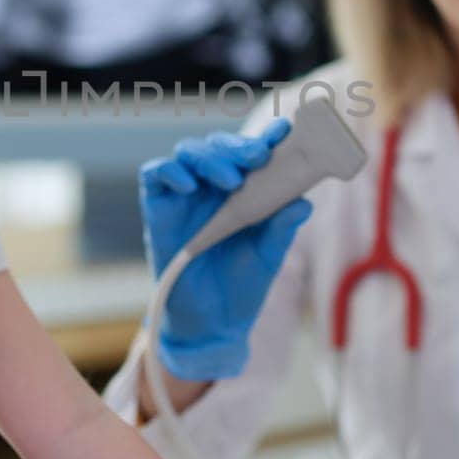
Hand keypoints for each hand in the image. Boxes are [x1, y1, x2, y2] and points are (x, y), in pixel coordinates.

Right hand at [139, 119, 313, 380]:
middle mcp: (212, 186)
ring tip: (231, 179)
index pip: (252, 152)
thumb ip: (281, 227)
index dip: (267, 137)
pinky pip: (155, 174)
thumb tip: (303, 202)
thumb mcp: (269, 256)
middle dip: (238, 145)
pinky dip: (171, 172)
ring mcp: (183, 195)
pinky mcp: (158, 208)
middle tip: (258, 155)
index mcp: (243, 190)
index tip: (284, 133)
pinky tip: (190, 186)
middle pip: (219, 146)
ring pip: (189, 152)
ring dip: (210, 156)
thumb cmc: (243, 286)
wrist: (212, 326)